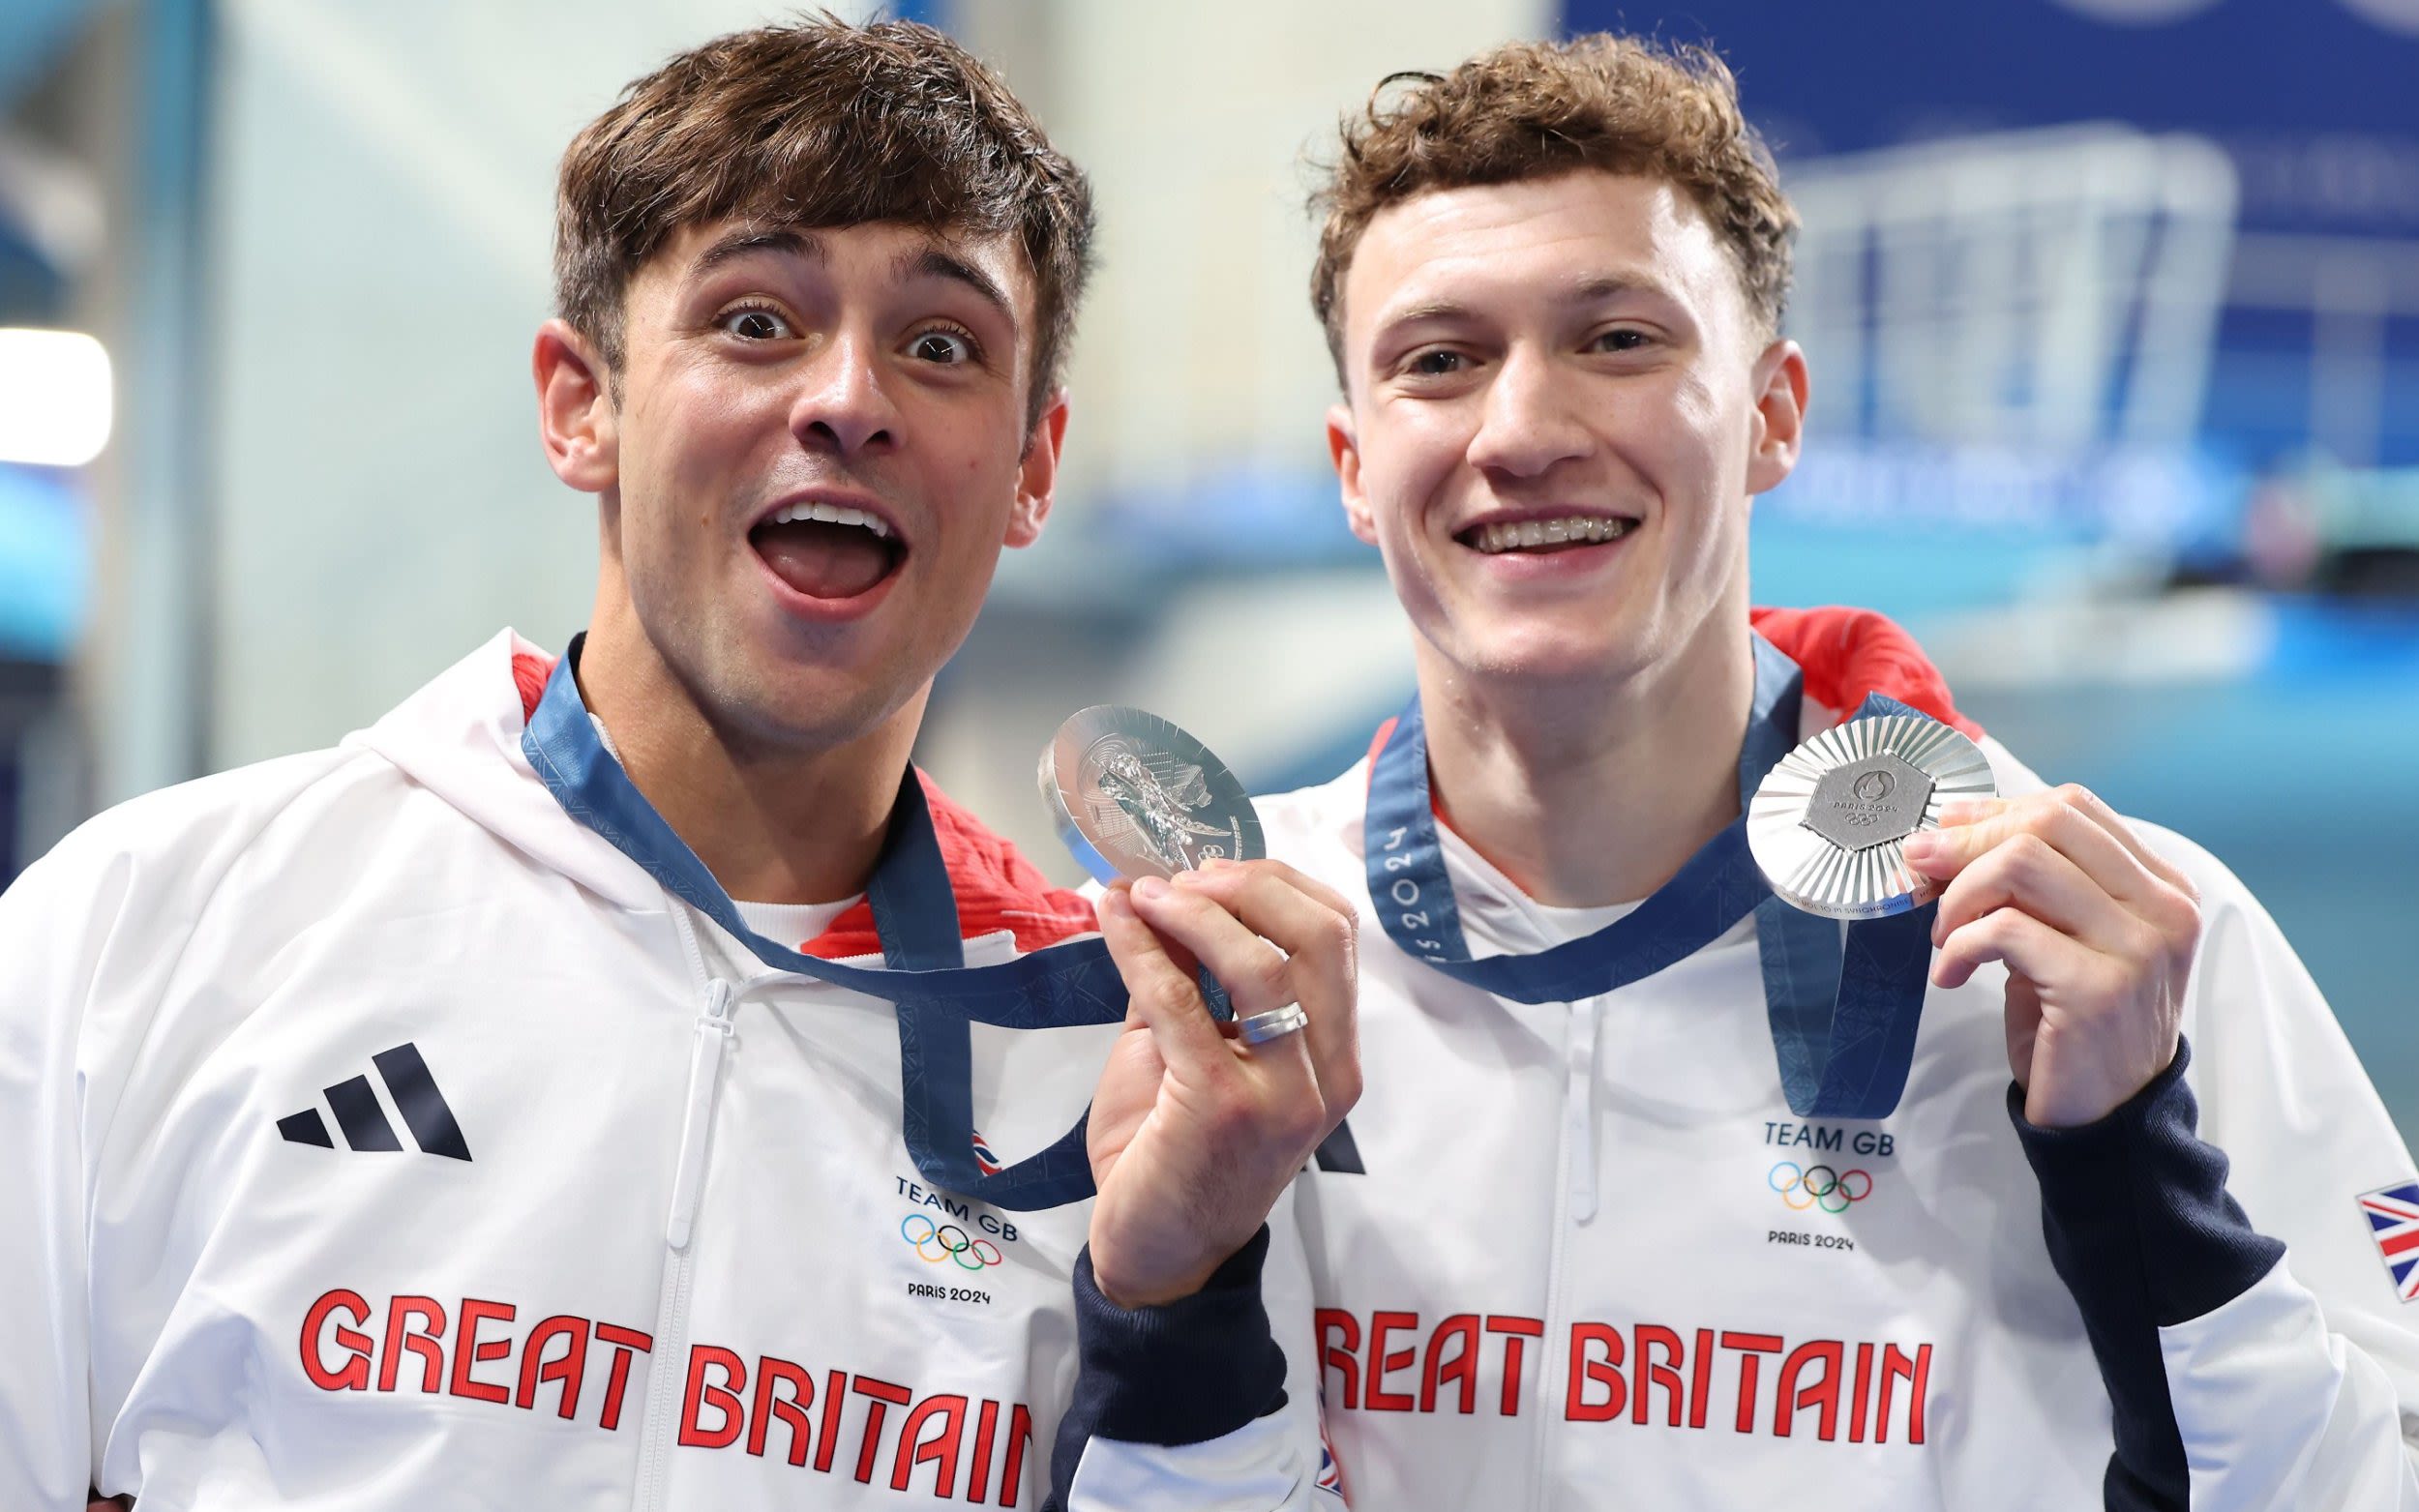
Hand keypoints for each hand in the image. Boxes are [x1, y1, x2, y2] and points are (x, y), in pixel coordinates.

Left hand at [1086, 860, 1361, 1307]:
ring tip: (1146, 894)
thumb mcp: (1196, 1051)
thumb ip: (1195, 979)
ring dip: (1196, 911)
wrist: (1155, 1255)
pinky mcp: (1221, 1107)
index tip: (1211, 870)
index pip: (1339, 936)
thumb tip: (1166, 892)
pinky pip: (1181, 1002)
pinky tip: (1115, 923)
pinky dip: (1142, 949)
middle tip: (1182, 875)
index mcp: (1335, 1056)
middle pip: (1320, 936)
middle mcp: (1326, 1074)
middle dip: (1248, 885)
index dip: (1277, 884)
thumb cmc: (1175, 1152)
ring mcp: (1282, 1094)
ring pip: (1263, 964)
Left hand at [1902, 786, 2201, 1127]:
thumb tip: (1946, 834)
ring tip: (1944, 937)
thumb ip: (2033, 884)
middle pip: (2045, 824)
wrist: (2108, 1115)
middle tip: (1921, 874)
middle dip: (1966, 842)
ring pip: (2021, 865)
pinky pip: (2004, 930)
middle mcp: (2164, 908)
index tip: (1945, 836)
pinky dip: (1960, 946)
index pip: (2071, 808)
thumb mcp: (2065, 936)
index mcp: (2163, 885)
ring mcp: (2138, 947)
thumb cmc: (2077, 1022)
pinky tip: (1951, 974)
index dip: (1995, 812)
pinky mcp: (2098, 989)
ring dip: (1959, 896)